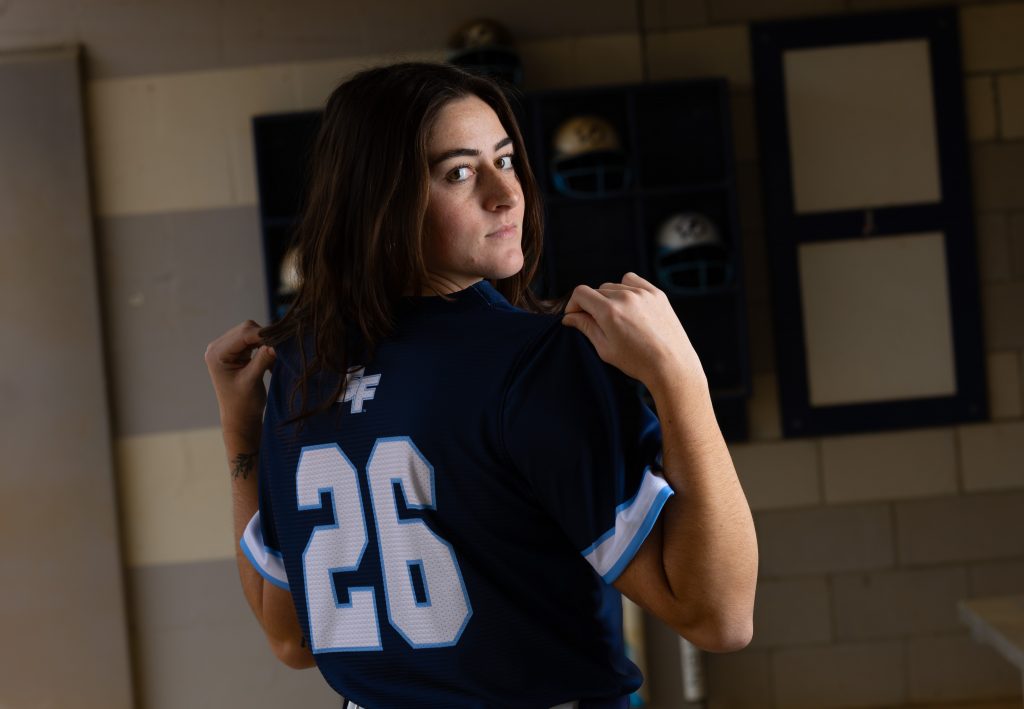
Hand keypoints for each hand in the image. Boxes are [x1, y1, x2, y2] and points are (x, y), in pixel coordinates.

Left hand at [204, 320, 275, 445]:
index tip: (282, 341)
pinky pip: (253, 340)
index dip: (263, 335)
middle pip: (246, 329)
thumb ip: (263, 359)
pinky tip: (269, 358)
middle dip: (264, 337)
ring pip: (251, 332)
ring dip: (265, 342)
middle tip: (279, 350)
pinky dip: (263, 346)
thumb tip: (276, 343)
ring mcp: (226, 348)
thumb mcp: (252, 380)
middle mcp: (218, 347)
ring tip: (274, 357)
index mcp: (216, 353)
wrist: (240, 418)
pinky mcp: (236, 352)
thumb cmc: (243, 404)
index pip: (243, 333)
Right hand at [561, 272, 704, 389]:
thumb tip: (569, 317)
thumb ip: (586, 327)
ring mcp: (643, 293)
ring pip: (614, 286)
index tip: (575, 316)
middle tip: (597, 323)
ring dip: (609, 298)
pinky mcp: (656, 294)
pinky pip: (633, 281)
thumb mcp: (605, 348)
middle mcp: (625, 297)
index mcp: (609, 312)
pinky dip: (626, 289)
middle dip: (592, 305)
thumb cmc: (638, 362)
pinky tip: (629, 305)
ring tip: (617, 318)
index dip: (573, 304)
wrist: (672, 366)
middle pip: (597, 290)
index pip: (581, 293)